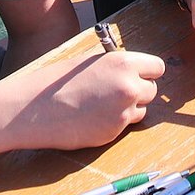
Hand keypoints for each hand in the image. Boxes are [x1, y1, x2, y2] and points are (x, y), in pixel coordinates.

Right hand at [8, 49, 163, 149]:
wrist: (36, 109)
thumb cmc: (58, 81)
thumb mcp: (91, 62)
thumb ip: (117, 66)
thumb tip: (134, 71)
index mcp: (124, 64)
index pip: (158, 67)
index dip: (148, 72)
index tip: (140, 76)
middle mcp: (129, 87)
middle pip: (152, 90)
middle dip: (139, 91)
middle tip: (116, 92)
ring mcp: (123, 112)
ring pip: (142, 109)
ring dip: (130, 108)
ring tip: (103, 104)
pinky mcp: (114, 132)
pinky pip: (126, 125)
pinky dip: (116, 122)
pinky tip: (95, 117)